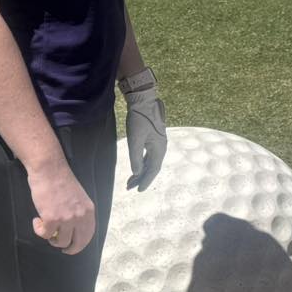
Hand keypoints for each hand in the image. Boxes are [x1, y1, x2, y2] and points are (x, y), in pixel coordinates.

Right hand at [26, 161, 96, 254]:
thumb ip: (79, 213)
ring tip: (46, 228)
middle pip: (77, 243)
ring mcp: (66, 218)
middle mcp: (80, 216)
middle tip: (61, 247)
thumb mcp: (78, 198)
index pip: (88, 235)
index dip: (80, 244)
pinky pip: (45, 234)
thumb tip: (73, 229)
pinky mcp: (52, 218)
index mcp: (88, 211)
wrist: (49, 170)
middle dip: (69, 249)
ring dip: (51, 238)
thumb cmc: (60, 181)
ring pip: (60, 241)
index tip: (73, 247)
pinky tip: (37, 220)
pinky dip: (39, 230)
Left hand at [121, 70, 167, 189]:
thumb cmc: (139, 119)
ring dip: (141, 172)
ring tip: (131, 180)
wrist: (144, 101)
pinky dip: (142, 163)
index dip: (146, 181)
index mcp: (159, 149)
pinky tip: (137, 166)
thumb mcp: (135, 139)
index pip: (153, 170)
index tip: (138, 190)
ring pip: (150, 162)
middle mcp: (161, 148)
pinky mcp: (153, 139)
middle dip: (142, 178)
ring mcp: (158, 143)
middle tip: (130, 188)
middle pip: (152, 167)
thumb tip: (136, 173)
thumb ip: (135, 157)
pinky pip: (149, 155)